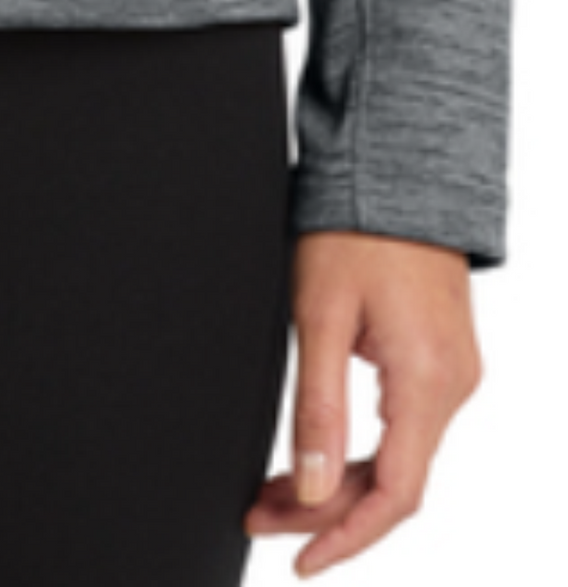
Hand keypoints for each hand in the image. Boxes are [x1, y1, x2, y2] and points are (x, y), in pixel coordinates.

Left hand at [242, 228, 483, 573]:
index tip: (300, 561)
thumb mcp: (320, 313)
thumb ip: (317, 406)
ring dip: (339, 480)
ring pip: (398, 456)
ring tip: (273, 492)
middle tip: (259, 514)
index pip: (395, 494)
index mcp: (427, 380)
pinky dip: (359, 448)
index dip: (347, 537)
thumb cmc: (356, 225)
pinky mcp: (440, 357)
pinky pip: (404, 426)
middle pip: (393, 481)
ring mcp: (451, 372)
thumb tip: (310, 490)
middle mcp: (452, 385)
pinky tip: (317, 452)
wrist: (396, 164)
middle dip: (326, 510)